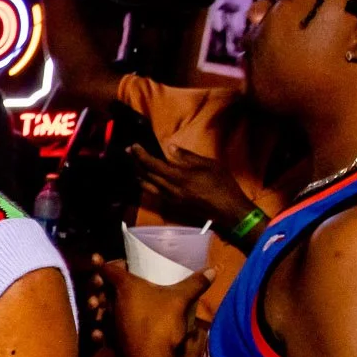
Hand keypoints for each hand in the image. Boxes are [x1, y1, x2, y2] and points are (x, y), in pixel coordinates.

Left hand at [99, 259, 211, 356]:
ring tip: (100, 304)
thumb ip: (195, 283)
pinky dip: (99, 329)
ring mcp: (108, 322)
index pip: (108, 269)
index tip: (96, 258)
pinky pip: (99, 331)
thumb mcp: (181, 300)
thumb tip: (213, 270)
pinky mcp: (109, 340)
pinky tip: (101, 330)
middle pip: (99, 288)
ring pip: (96, 310)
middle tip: (104, 282)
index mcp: (126, 287)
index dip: (103, 263)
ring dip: (96, 306)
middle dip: (99, 284)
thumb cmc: (162, 324)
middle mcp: (111, 302)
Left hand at [129, 146, 255, 233]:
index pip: (153, 164)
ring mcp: (171, 199)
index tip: (133, 145)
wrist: (228, 211)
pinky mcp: (173, 205)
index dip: (141, 154)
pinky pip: (154, 193)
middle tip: (128, 151)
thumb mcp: (209, 165)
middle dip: (135, 162)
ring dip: (138, 174)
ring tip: (132, 164)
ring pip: (147, 186)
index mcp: (179, 177)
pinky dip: (145, 184)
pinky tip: (144, 180)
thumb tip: (170, 147)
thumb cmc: (223, 185)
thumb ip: (188, 157)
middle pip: (146, 175)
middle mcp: (171, 189)